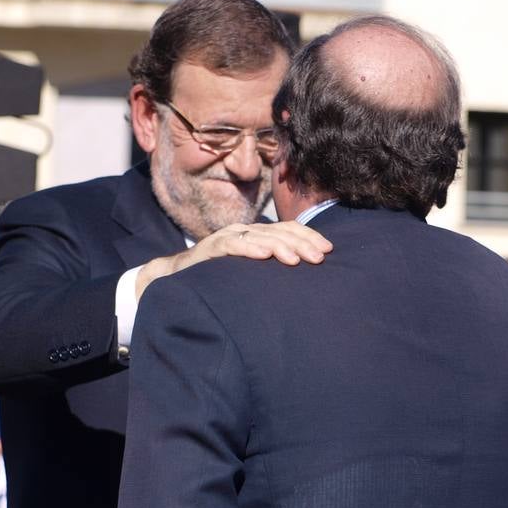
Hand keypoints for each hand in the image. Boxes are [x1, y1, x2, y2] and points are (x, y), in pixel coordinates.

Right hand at [135, 222, 331, 299]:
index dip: (309, 237)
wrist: (179, 276)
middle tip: (319, 258)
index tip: (328, 250)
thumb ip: (273, 269)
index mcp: (258, 234)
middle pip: (279, 231)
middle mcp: (246, 231)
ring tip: (295, 260)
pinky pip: (232, 245)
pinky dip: (249, 248)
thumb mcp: (252, 271)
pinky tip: (263, 255)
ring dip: (279, 246)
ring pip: (259, 236)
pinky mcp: (211, 248)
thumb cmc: (220, 276)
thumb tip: (305, 278)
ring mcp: (228, 237)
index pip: (289, 229)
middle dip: (301, 243)